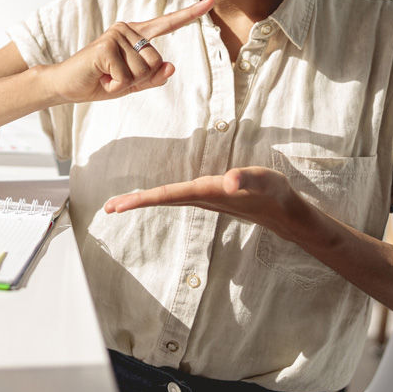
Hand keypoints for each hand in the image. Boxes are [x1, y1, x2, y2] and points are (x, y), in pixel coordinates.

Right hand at [49, 0, 212, 103]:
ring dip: (124, 83)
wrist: (66, 86)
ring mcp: (116, 35)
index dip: (190, 14)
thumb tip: (171, 67)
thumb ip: (153, 78)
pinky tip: (100, 78)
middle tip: (114, 77)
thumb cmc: (99, 81)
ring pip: (143, 71)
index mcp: (136, 35)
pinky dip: (114, 86)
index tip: (210, 2)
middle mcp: (127, 30)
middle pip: (156, 62)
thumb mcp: (132, 84)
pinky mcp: (105, 47)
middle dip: (138, 79)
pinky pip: (126, 77)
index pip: (167, 23)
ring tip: (106, 76)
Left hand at [104, 166, 307, 242]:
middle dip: (135, 203)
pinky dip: (159, 197)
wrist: (284, 211)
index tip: (120, 205)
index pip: (169, 195)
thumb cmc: (274, 193)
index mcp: (209, 192)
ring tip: (121, 203)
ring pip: (168, 199)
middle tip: (108, 207)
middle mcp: (202, 197)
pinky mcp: (209, 196)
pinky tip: (152, 198)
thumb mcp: (264, 182)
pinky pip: (177, 197)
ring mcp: (204, 199)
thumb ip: (247, 180)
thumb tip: (229, 182)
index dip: (144, 198)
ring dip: (144, 200)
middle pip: (162, 200)